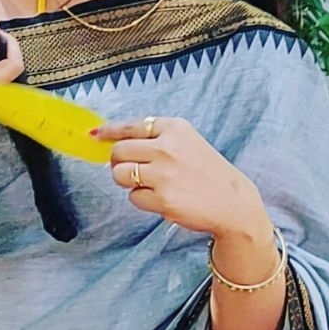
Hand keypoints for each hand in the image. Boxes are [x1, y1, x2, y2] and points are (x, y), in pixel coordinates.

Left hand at [97, 115, 268, 240]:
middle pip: (118, 151)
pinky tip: (163, 198)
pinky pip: (133, 197)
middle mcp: (167, 147)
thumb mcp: (187, 143)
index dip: (109, 131)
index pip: (131, 126)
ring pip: (119, 175)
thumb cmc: (206, 173)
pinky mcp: (162, 198)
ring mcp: (163, 173)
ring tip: (151, 184)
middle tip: (133, 169)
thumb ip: (155, 139)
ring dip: (128, 182)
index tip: (96, 135)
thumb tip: (111, 141)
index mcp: (174, 128)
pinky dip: (143, 200)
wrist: (232, 203)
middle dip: (118, 162)